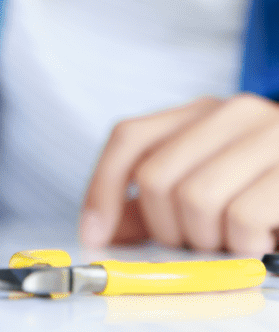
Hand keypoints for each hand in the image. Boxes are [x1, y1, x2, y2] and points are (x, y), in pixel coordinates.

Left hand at [80, 94, 278, 254]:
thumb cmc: (274, 191)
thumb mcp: (214, 184)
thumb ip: (157, 200)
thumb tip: (104, 229)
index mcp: (206, 111)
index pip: (130, 137)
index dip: (102, 188)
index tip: (96, 234)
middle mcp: (237, 112)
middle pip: (157, 177)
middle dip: (168, 227)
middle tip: (199, 241)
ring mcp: (274, 134)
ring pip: (194, 199)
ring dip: (209, 239)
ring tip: (237, 240)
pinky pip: (241, 217)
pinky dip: (244, 245)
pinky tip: (264, 241)